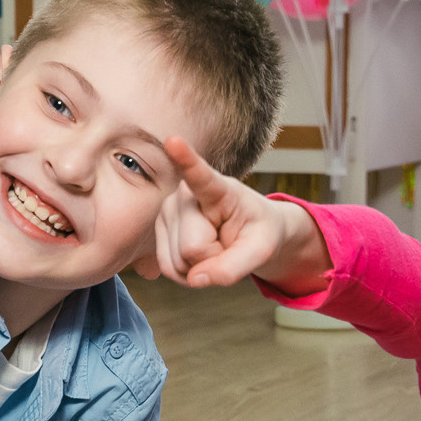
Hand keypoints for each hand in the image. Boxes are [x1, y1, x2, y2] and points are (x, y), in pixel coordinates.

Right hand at [142, 138, 294, 287]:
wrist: (246, 232)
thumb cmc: (258, 232)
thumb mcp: (262, 250)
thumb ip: (235, 267)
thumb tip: (196, 280)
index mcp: (217, 188)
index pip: (199, 174)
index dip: (185, 159)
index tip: (173, 140)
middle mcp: (183, 195)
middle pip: (191, 248)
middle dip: (213, 259)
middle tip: (227, 243)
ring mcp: (166, 212)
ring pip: (176, 262)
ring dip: (200, 267)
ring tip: (215, 246)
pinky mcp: (157, 230)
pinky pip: (168, 269)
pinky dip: (187, 274)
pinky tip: (199, 258)